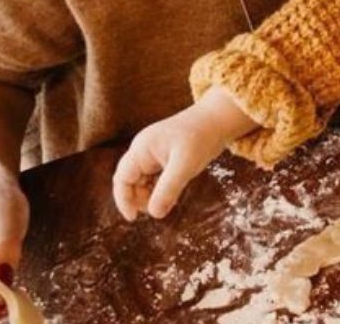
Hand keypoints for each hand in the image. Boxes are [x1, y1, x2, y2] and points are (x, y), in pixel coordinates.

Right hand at [112, 89, 251, 221]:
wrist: (217, 120)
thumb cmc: (201, 137)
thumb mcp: (185, 165)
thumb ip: (168, 189)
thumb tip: (154, 214)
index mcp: (142, 149)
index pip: (122, 178)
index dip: (123, 200)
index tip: (133, 218)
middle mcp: (143, 150)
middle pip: (129, 181)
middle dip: (139, 198)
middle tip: (158, 211)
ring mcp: (152, 153)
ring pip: (141, 181)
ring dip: (150, 195)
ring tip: (169, 203)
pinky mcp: (163, 157)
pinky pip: (154, 178)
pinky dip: (159, 189)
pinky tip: (172, 196)